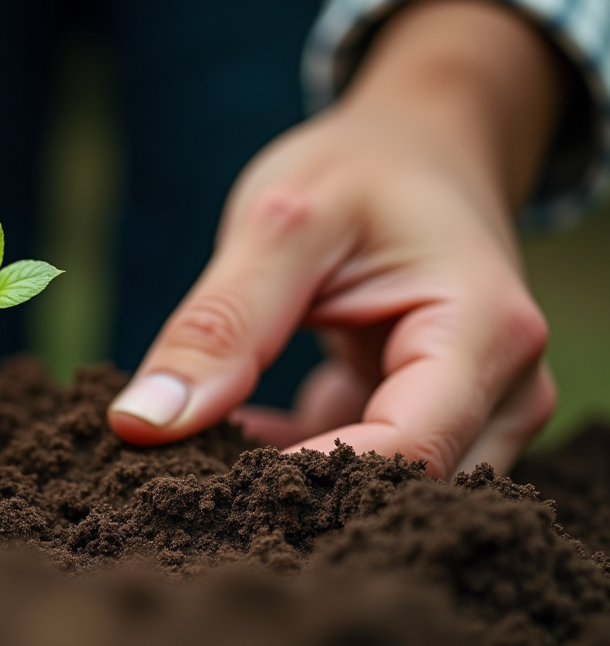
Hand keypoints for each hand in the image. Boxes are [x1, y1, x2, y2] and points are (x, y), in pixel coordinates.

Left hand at [108, 0, 564, 475]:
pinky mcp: (429, 422)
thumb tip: (143, 424)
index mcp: (484, 334)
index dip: (304, 481)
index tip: (202, 485)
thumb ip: (219, 325)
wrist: (417, 150)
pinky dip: (288, 462)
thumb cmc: (360, 169)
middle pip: (400, 486)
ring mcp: (475, 414)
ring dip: (286, 484)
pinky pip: (357, 474)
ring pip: (376, 491)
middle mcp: (503, 391)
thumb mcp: (279, 224)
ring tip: (202, 448)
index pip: (405, 453)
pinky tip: (230, 434)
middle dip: (292, 495)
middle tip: (185, 476)